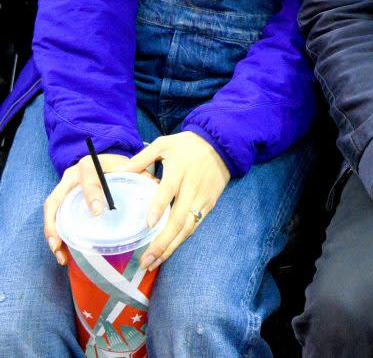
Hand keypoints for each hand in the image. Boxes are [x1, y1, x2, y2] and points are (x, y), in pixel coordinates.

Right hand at [44, 153, 131, 265]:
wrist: (106, 163)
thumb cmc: (118, 167)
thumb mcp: (129, 167)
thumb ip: (141, 176)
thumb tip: (157, 187)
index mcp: (90, 165)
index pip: (88, 176)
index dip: (91, 193)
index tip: (98, 211)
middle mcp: (71, 176)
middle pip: (58, 197)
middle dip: (56, 221)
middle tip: (61, 243)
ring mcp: (64, 189)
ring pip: (52, 210)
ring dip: (52, 233)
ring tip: (60, 254)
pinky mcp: (62, 201)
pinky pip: (54, 219)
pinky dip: (56, 236)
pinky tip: (63, 253)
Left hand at [125, 131, 229, 269]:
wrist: (221, 144)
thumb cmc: (188, 144)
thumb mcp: (164, 144)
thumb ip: (141, 158)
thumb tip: (117, 171)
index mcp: (179, 170)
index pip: (168, 191)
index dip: (159, 207)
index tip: (148, 223)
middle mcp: (192, 187)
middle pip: (179, 218)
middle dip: (163, 242)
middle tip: (146, 260)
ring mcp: (202, 198)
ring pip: (188, 228)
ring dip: (171, 247)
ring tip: (154, 262)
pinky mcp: (209, 204)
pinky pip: (195, 225)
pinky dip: (182, 240)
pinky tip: (168, 250)